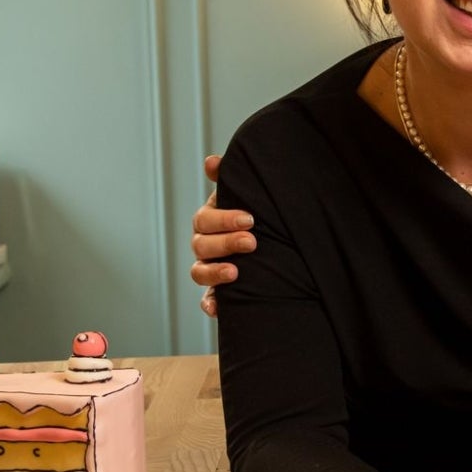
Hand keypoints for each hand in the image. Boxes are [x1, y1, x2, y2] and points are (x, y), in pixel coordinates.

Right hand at [191, 154, 255, 316]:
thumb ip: (230, 179)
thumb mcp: (246, 195)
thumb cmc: (256, 213)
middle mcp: (204, 245)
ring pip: (199, 272)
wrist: (272, 241)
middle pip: (201, 245)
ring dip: (214, 273)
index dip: (224, 219)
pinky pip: (207, 300)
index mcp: (209, 221)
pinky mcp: (217, 292)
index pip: (205, 220)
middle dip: (226, 243)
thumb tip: (212, 162)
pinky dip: (209, 304)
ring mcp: (209, 268)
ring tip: (235, 272)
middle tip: (252, 242)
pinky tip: (217, 309)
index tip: (250, 219)